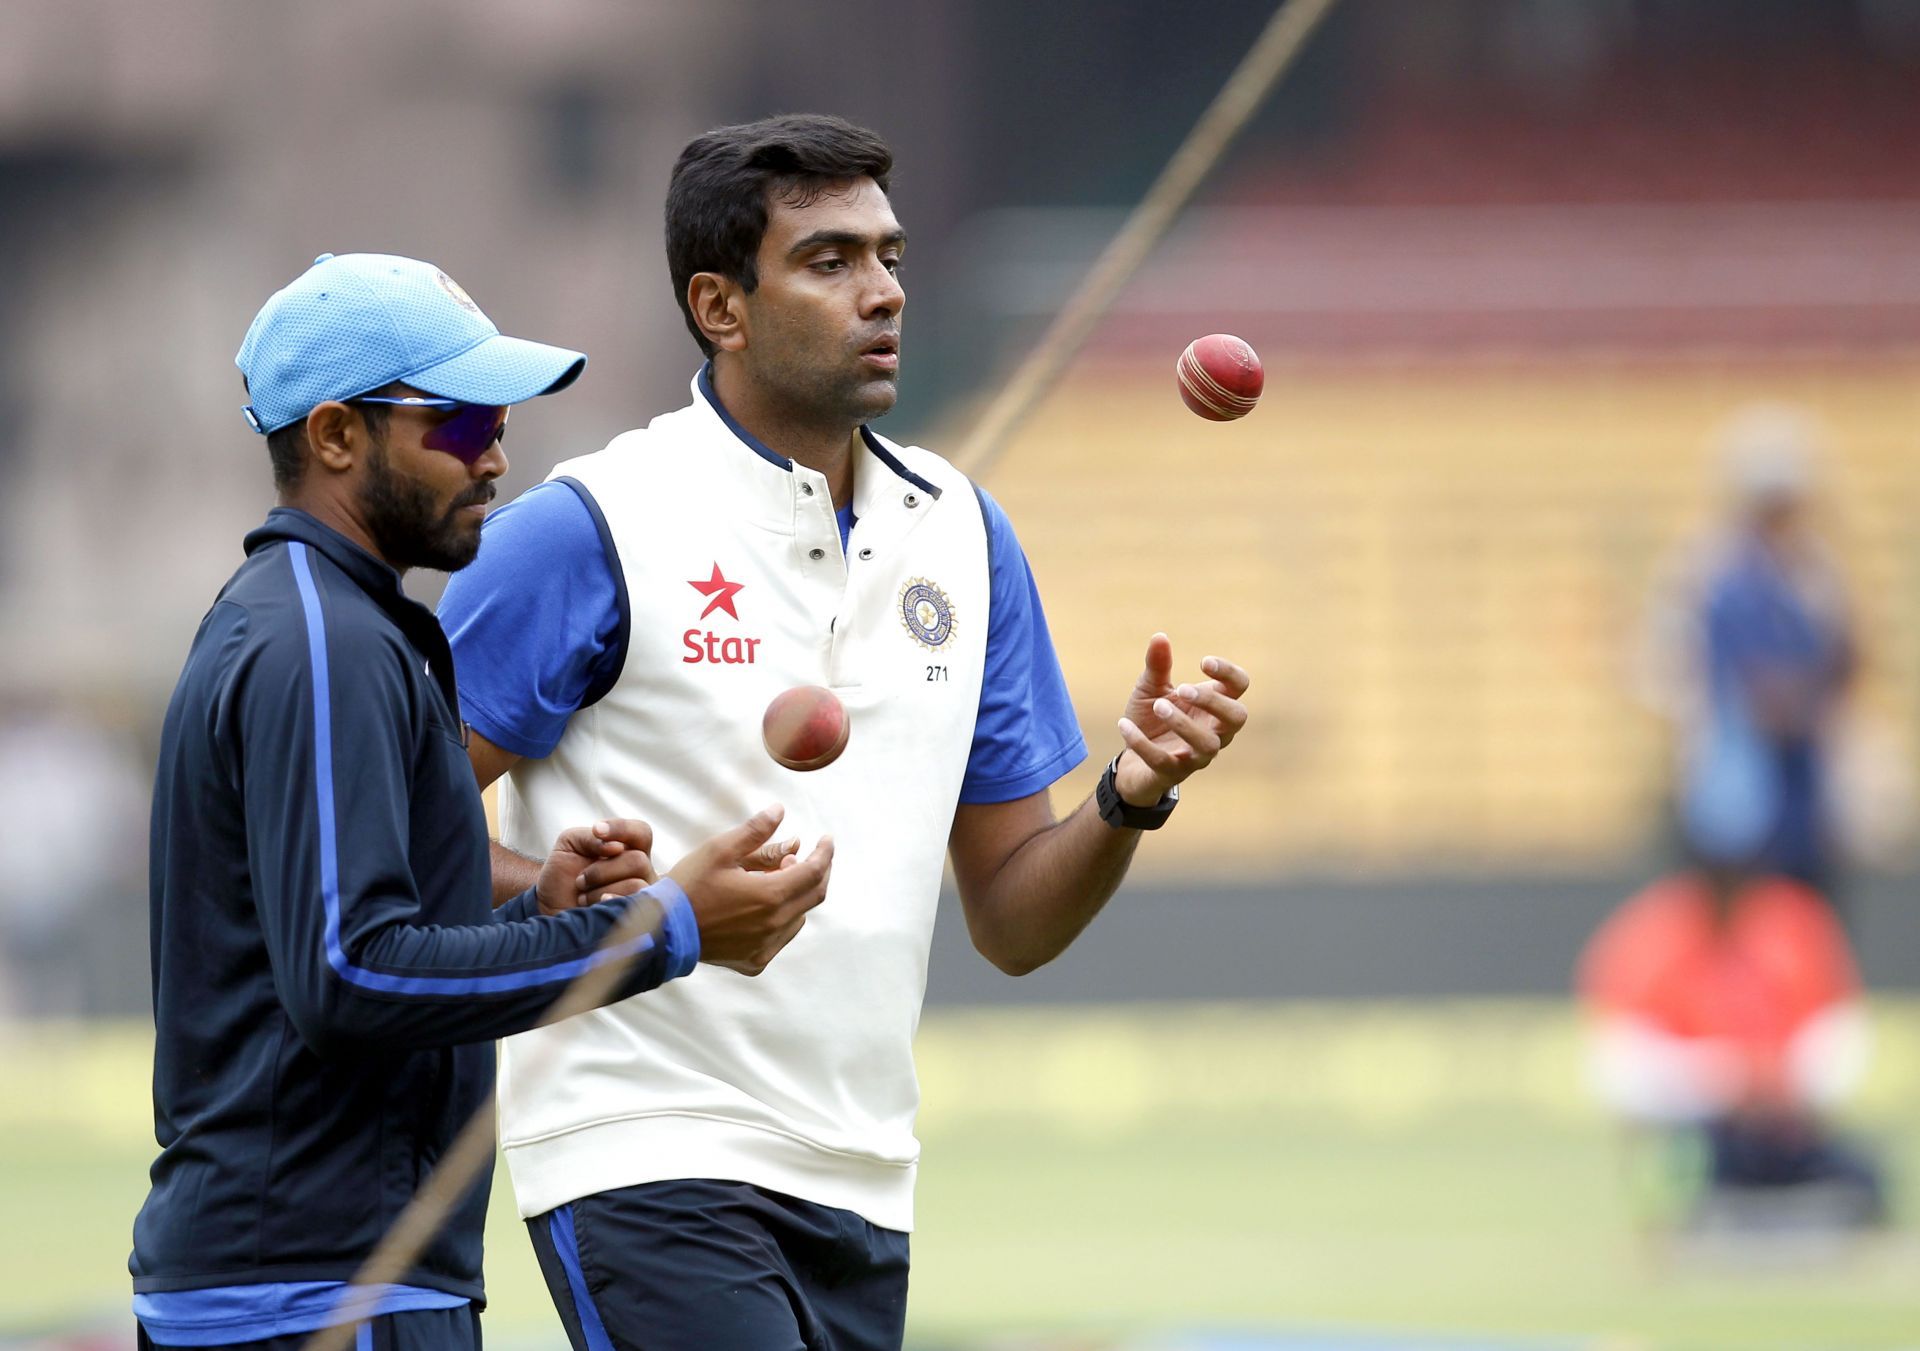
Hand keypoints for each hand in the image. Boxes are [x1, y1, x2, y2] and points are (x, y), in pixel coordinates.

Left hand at [535, 818, 656, 917]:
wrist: (549, 908)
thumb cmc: (563, 875)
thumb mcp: (569, 844)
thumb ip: (590, 837)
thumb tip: (616, 847)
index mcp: (628, 849)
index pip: (641, 832)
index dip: (623, 829)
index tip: (597, 831)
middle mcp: (641, 871)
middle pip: (638, 860)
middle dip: (602, 870)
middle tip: (580, 880)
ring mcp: (641, 895)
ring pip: (635, 884)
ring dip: (600, 889)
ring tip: (583, 897)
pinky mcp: (635, 916)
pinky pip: (633, 906)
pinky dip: (609, 901)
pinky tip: (596, 904)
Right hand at [667, 805, 833, 975]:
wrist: (661, 931)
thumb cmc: (688, 887)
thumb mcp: (720, 850)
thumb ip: (755, 832)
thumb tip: (780, 812)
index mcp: (770, 896)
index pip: (814, 872)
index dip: (824, 853)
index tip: (826, 839)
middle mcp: (774, 925)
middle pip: (813, 895)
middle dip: (817, 871)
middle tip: (807, 854)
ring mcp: (765, 947)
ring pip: (798, 917)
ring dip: (796, 895)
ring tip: (774, 877)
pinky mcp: (754, 961)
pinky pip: (780, 937)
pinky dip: (782, 918)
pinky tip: (763, 905)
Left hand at [1113, 633, 1249, 806]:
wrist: (1132, 760)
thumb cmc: (1151, 720)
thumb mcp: (1150, 689)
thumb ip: (1157, 666)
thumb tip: (1159, 637)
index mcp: (1214, 706)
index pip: (1240, 686)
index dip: (1229, 673)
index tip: (1203, 662)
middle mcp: (1214, 732)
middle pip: (1237, 717)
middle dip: (1214, 701)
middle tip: (1183, 688)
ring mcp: (1197, 755)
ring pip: (1207, 744)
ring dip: (1183, 723)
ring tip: (1158, 706)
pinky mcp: (1173, 773)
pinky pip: (1163, 761)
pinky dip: (1142, 743)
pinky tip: (1124, 725)